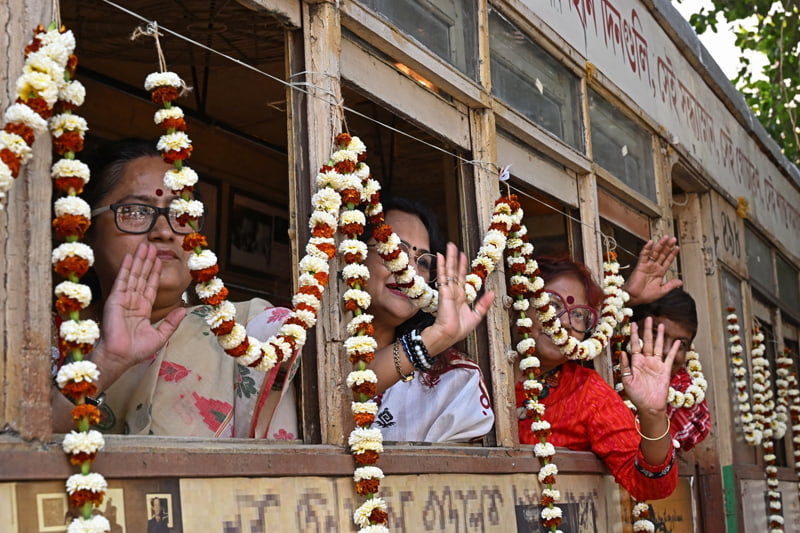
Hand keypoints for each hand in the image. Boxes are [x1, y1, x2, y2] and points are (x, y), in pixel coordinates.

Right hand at [92, 243, 186, 389]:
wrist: (121, 357)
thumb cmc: (137, 350)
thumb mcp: (161, 336)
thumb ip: (172, 322)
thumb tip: (184, 310)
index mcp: (143, 309)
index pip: (151, 286)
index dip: (155, 273)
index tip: (159, 260)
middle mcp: (133, 302)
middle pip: (142, 277)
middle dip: (147, 262)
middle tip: (152, 246)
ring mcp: (124, 299)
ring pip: (134, 275)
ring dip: (139, 260)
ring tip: (144, 245)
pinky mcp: (115, 299)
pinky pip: (122, 280)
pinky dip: (126, 268)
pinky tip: (130, 257)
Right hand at [423, 242, 494, 354]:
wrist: (449, 335)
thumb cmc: (459, 330)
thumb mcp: (476, 316)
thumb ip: (483, 304)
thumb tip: (492, 293)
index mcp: (461, 297)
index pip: (462, 278)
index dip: (463, 267)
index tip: (463, 256)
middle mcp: (454, 292)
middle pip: (455, 271)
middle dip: (455, 258)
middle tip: (453, 246)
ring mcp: (448, 291)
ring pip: (449, 270)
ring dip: (449, 258)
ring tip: (449, 246)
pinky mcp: (443, 291)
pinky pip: (443, 276)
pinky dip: (442, 266)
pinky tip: (441, 256)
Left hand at [619, 317, 678, 413]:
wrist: (649, 406)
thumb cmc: (636, 395)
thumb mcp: (627, 380)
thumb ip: (625, 366)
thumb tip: (622, 351)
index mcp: (636, 362)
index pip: (634, 345)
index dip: (634, 334)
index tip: (633, 323)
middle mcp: (646, 361)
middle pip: (647, 342)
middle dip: (647, 330)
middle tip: (648, 318)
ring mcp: (656, 365)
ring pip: (658, 346)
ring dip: (660, 336)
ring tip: (661, 325)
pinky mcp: (665, 370)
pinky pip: (670, 357)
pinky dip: (674, 349)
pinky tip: (676, 341)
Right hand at [624, 236, 682, 305]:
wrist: (634, 298)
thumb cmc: (645, 296)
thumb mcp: (661, 291)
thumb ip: (670, 285)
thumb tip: (680, 282)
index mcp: (659, 273)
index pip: (668, 261)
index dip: (672, 254)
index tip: (677, 248)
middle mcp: (654, 267)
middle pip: (662, 254)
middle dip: (668, 246)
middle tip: (673, 239)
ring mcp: (647, 265)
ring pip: (655, 253)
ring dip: (660, 245)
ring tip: (666, 238)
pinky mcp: (640, 265)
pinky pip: (644, 255)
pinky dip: (647, 249)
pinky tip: (651, 242)